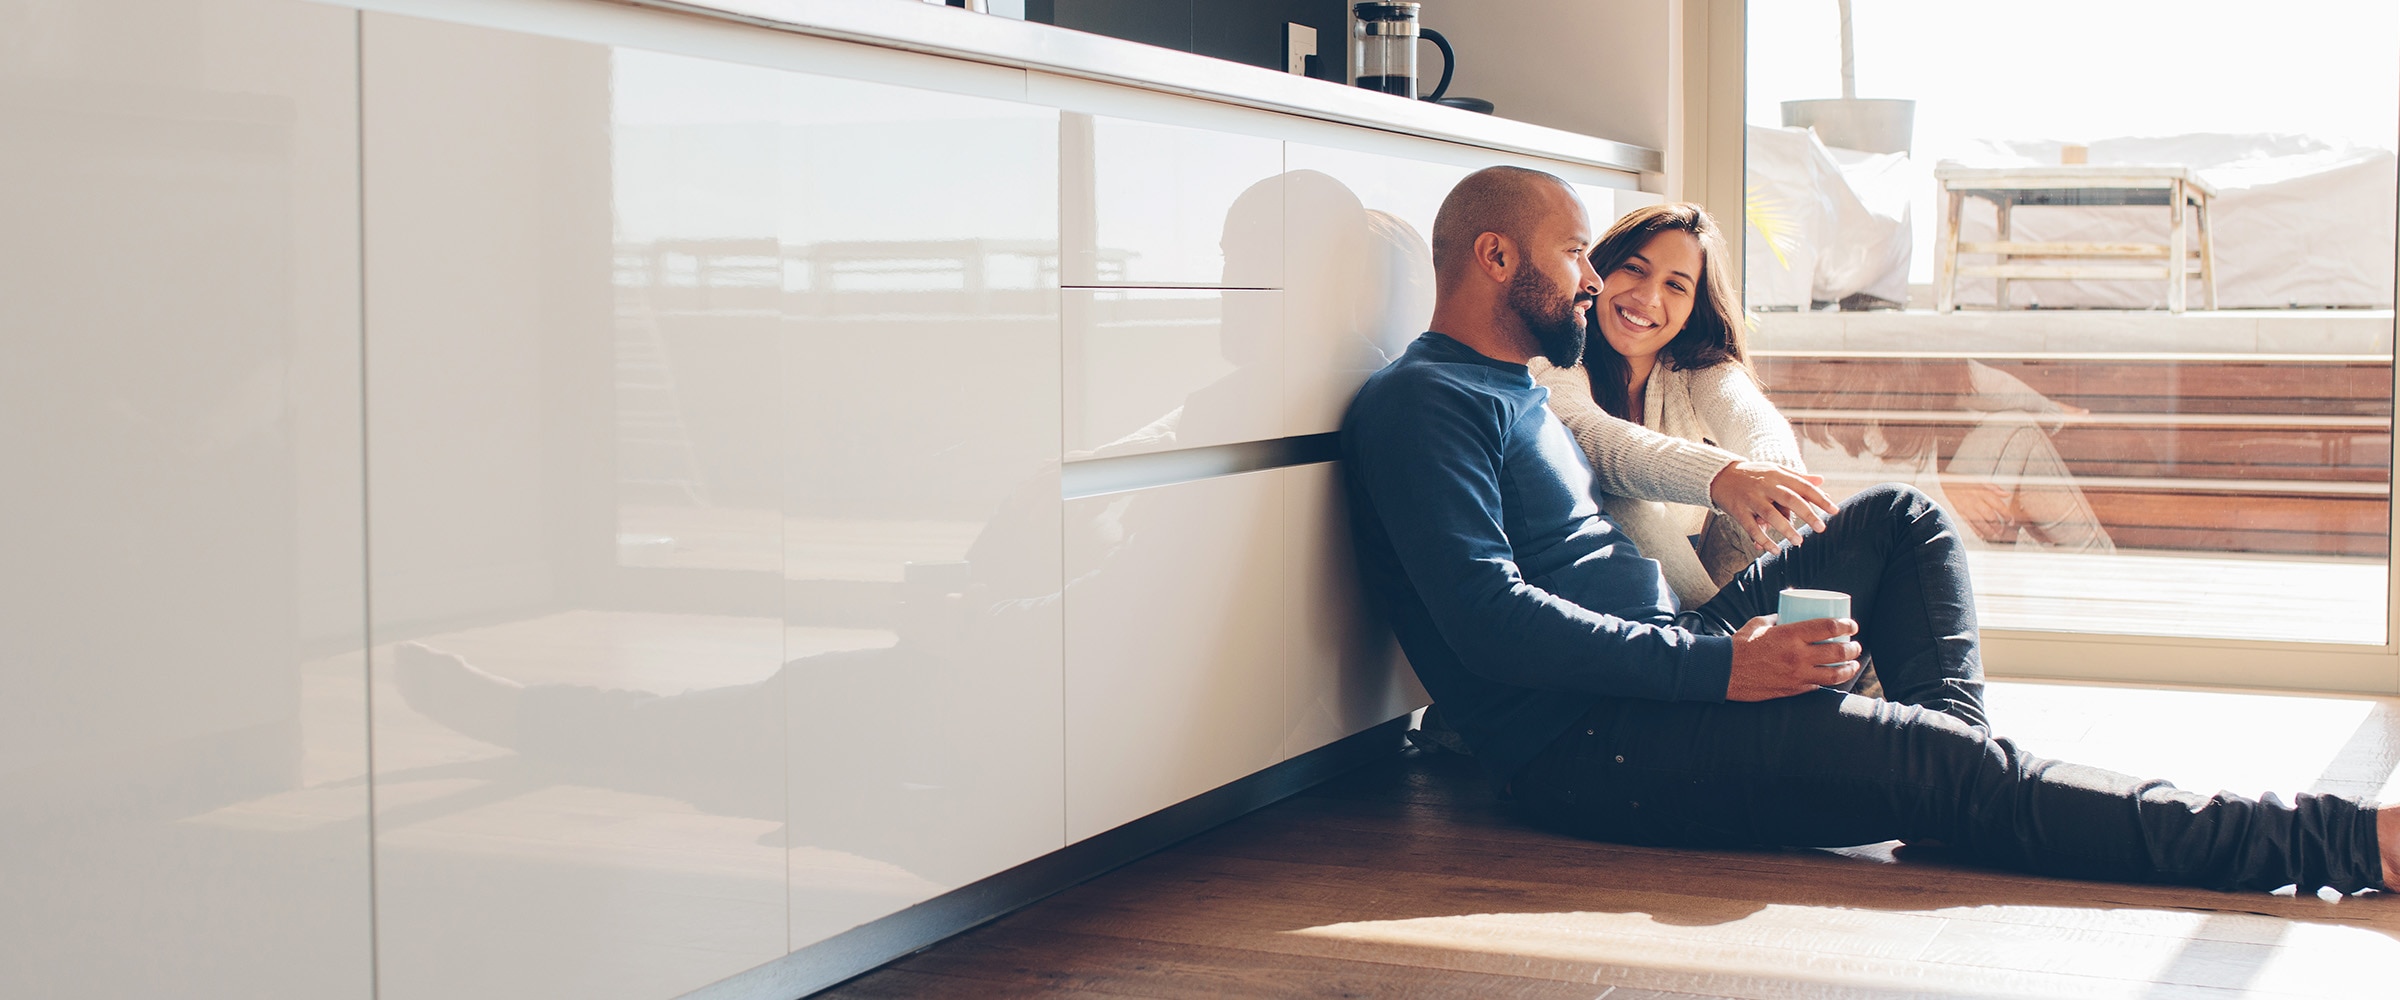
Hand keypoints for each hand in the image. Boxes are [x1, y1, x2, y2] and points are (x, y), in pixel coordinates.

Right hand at [1708, 461, 1835, 551]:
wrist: (1720, 475)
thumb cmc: (1753, 474)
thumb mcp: (1775, 470)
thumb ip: (1797, 477)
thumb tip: (1821, 480)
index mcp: (1777, 475)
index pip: (1802, 486)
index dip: (1819, 498)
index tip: (1834, 510)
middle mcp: (1765, 485)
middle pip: (1789, 499)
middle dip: (1807, 514)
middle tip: (1821, 528)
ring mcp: (1751, 498)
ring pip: (1770, 514)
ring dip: (1785, 529)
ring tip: (1798, 541)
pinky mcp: (1738, 510)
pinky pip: (1751, 527)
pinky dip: (1763, 539)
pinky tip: (1774, 549)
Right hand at [1726, 615, 1860, 700]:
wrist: (1724, 672)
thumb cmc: (1740, 645)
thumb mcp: (1759, 624)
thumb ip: (1777, 619)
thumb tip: (1787, 615)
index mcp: (1790, 635)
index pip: (1829, 627)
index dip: (1846, 625)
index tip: (1852, 625)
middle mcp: (1797, 655)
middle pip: (1837, 652)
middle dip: (1853, 648)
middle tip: (1855, 645)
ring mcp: (1797, 675)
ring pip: (1834, 674)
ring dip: (1849, 668)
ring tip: (1853, 664)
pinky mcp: (1793, 690)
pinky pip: (1818, 686)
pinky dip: (1829, 681)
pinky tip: (1833, 676)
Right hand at [1939, 476, 2017, 541]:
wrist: (1947, 481)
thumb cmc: (1965, 481)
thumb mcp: (1981, 481)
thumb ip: (1994, 488)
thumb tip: (2007, 494)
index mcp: (1983, 492)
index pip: (1999, 506)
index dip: (2006, 515)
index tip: (2011, 521)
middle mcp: (1976, 501)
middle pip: (1990, 516)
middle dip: (1998, 526)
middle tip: (2003, 531)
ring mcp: (1968, 507)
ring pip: (1981, 522)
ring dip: (1989, 531)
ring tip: (1995, 535)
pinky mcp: (1960, 512)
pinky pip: (1969, 523)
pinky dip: (1976, 531)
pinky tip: (1982, 535)